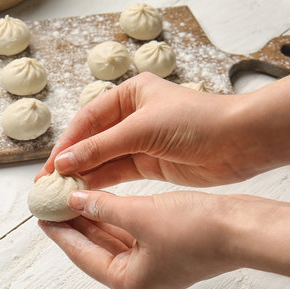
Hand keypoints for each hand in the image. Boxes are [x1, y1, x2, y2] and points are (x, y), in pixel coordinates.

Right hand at [37, 72, 250, 187]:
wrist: (240, 141)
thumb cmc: (196, 121)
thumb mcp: (142, 129)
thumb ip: (101, 147)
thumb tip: (65, 161)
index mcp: (130, 95)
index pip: (88, 119)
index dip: (67, 143)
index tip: (50, 166)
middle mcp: (133, 116)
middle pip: (93, 140)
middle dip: (71, 161)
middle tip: (48, 184)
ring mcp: (142, 141)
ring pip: (105, 159)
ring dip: (84, 174)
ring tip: (61, 193)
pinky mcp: (151, 163)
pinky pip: (120, 172)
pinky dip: (103, 182)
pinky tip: (85, 192)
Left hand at [39, 190, 236, 288]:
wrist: (245, 228)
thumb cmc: (199, 230)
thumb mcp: (141, 215)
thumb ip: (102, 207)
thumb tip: (75, 201)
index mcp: (129, 282)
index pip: (83, 255)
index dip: (60, 233)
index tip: (42, 217)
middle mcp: (139, 280)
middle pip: (96, 249)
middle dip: (75, 225)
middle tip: (53, 204)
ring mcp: (154, 266)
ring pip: (113, 240)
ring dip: (94, 220)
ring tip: (72, 199)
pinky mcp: (166, 251)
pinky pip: (131, 234)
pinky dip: (116, 218)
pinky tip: (102, 202)